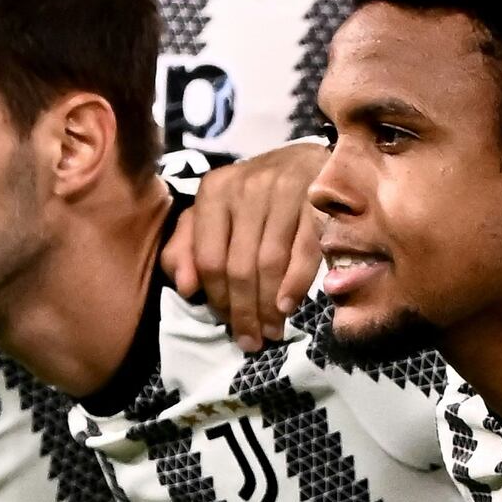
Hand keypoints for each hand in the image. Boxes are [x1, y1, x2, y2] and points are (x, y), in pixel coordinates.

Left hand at [173, 139, 328, 336]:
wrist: (312, 161)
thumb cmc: (258, 197)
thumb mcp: (215, 213)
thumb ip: (189, 247)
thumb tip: (185, 288)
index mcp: (215, 191)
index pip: (209, 258)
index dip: (217, 298)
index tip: (228, 325)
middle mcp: (246, 187)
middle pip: (239, 265)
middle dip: (244, 311)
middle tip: (252, 340)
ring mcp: (283, 191)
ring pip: (269, 263)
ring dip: (269, 306)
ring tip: (272, 331)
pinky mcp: (316, 200)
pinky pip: (305, 251)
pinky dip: (296, 284)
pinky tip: (289, 307)